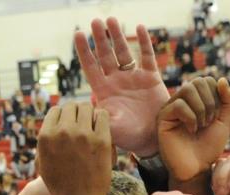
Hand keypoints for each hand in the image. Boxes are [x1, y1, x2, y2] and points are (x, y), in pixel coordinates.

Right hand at [37, 102, 111, 194]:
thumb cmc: (60, 184)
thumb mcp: (42, 161)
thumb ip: (46, 140)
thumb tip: (53, 120)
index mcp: (46, 136)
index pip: (56, 110)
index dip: (64, 117)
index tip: (70, 125)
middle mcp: (62, 132)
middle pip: (72, 106)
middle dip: (77, 114)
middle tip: (83, 125)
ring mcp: (82, 135)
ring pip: (88, 107)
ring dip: (90, 115)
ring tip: (92, 127)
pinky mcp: (101, 140)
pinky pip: (103, 116)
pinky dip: (102, 119)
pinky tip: (101, 130)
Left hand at [75, 17, 168, 156]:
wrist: (152, 140)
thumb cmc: (129, 138)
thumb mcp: (111, 130)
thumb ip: (100, 120)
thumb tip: (87, 109)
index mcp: (104, 91)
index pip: (90, 67)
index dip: (84, 51)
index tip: (77, 34)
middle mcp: (117, 81)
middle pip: (105, 55)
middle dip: (100, 38)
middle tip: (94, 21)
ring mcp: (133, 78)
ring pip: (124, 52)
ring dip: (117, 36)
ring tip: (111, 20)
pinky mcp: (151, 78)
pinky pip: (147, 56)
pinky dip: (144, 42)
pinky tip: (139, 27)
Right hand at [157, 77, 229, 181]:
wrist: (197, 168)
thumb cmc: (209, 147)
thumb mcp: (224, 121)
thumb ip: (227, 100)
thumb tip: (222, 79)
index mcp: (195, 99)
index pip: (207, 80)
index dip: (217, 96)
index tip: (216, 116)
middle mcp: (181, 100)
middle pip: (198, 82)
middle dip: (210, 102)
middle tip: (209, 121)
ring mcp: (171, 108)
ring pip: (188, 89)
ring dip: (201, 109)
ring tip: (201, 126)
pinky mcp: (162, 118)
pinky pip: (179, 105)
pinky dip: (191, 118)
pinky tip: (191, 130)